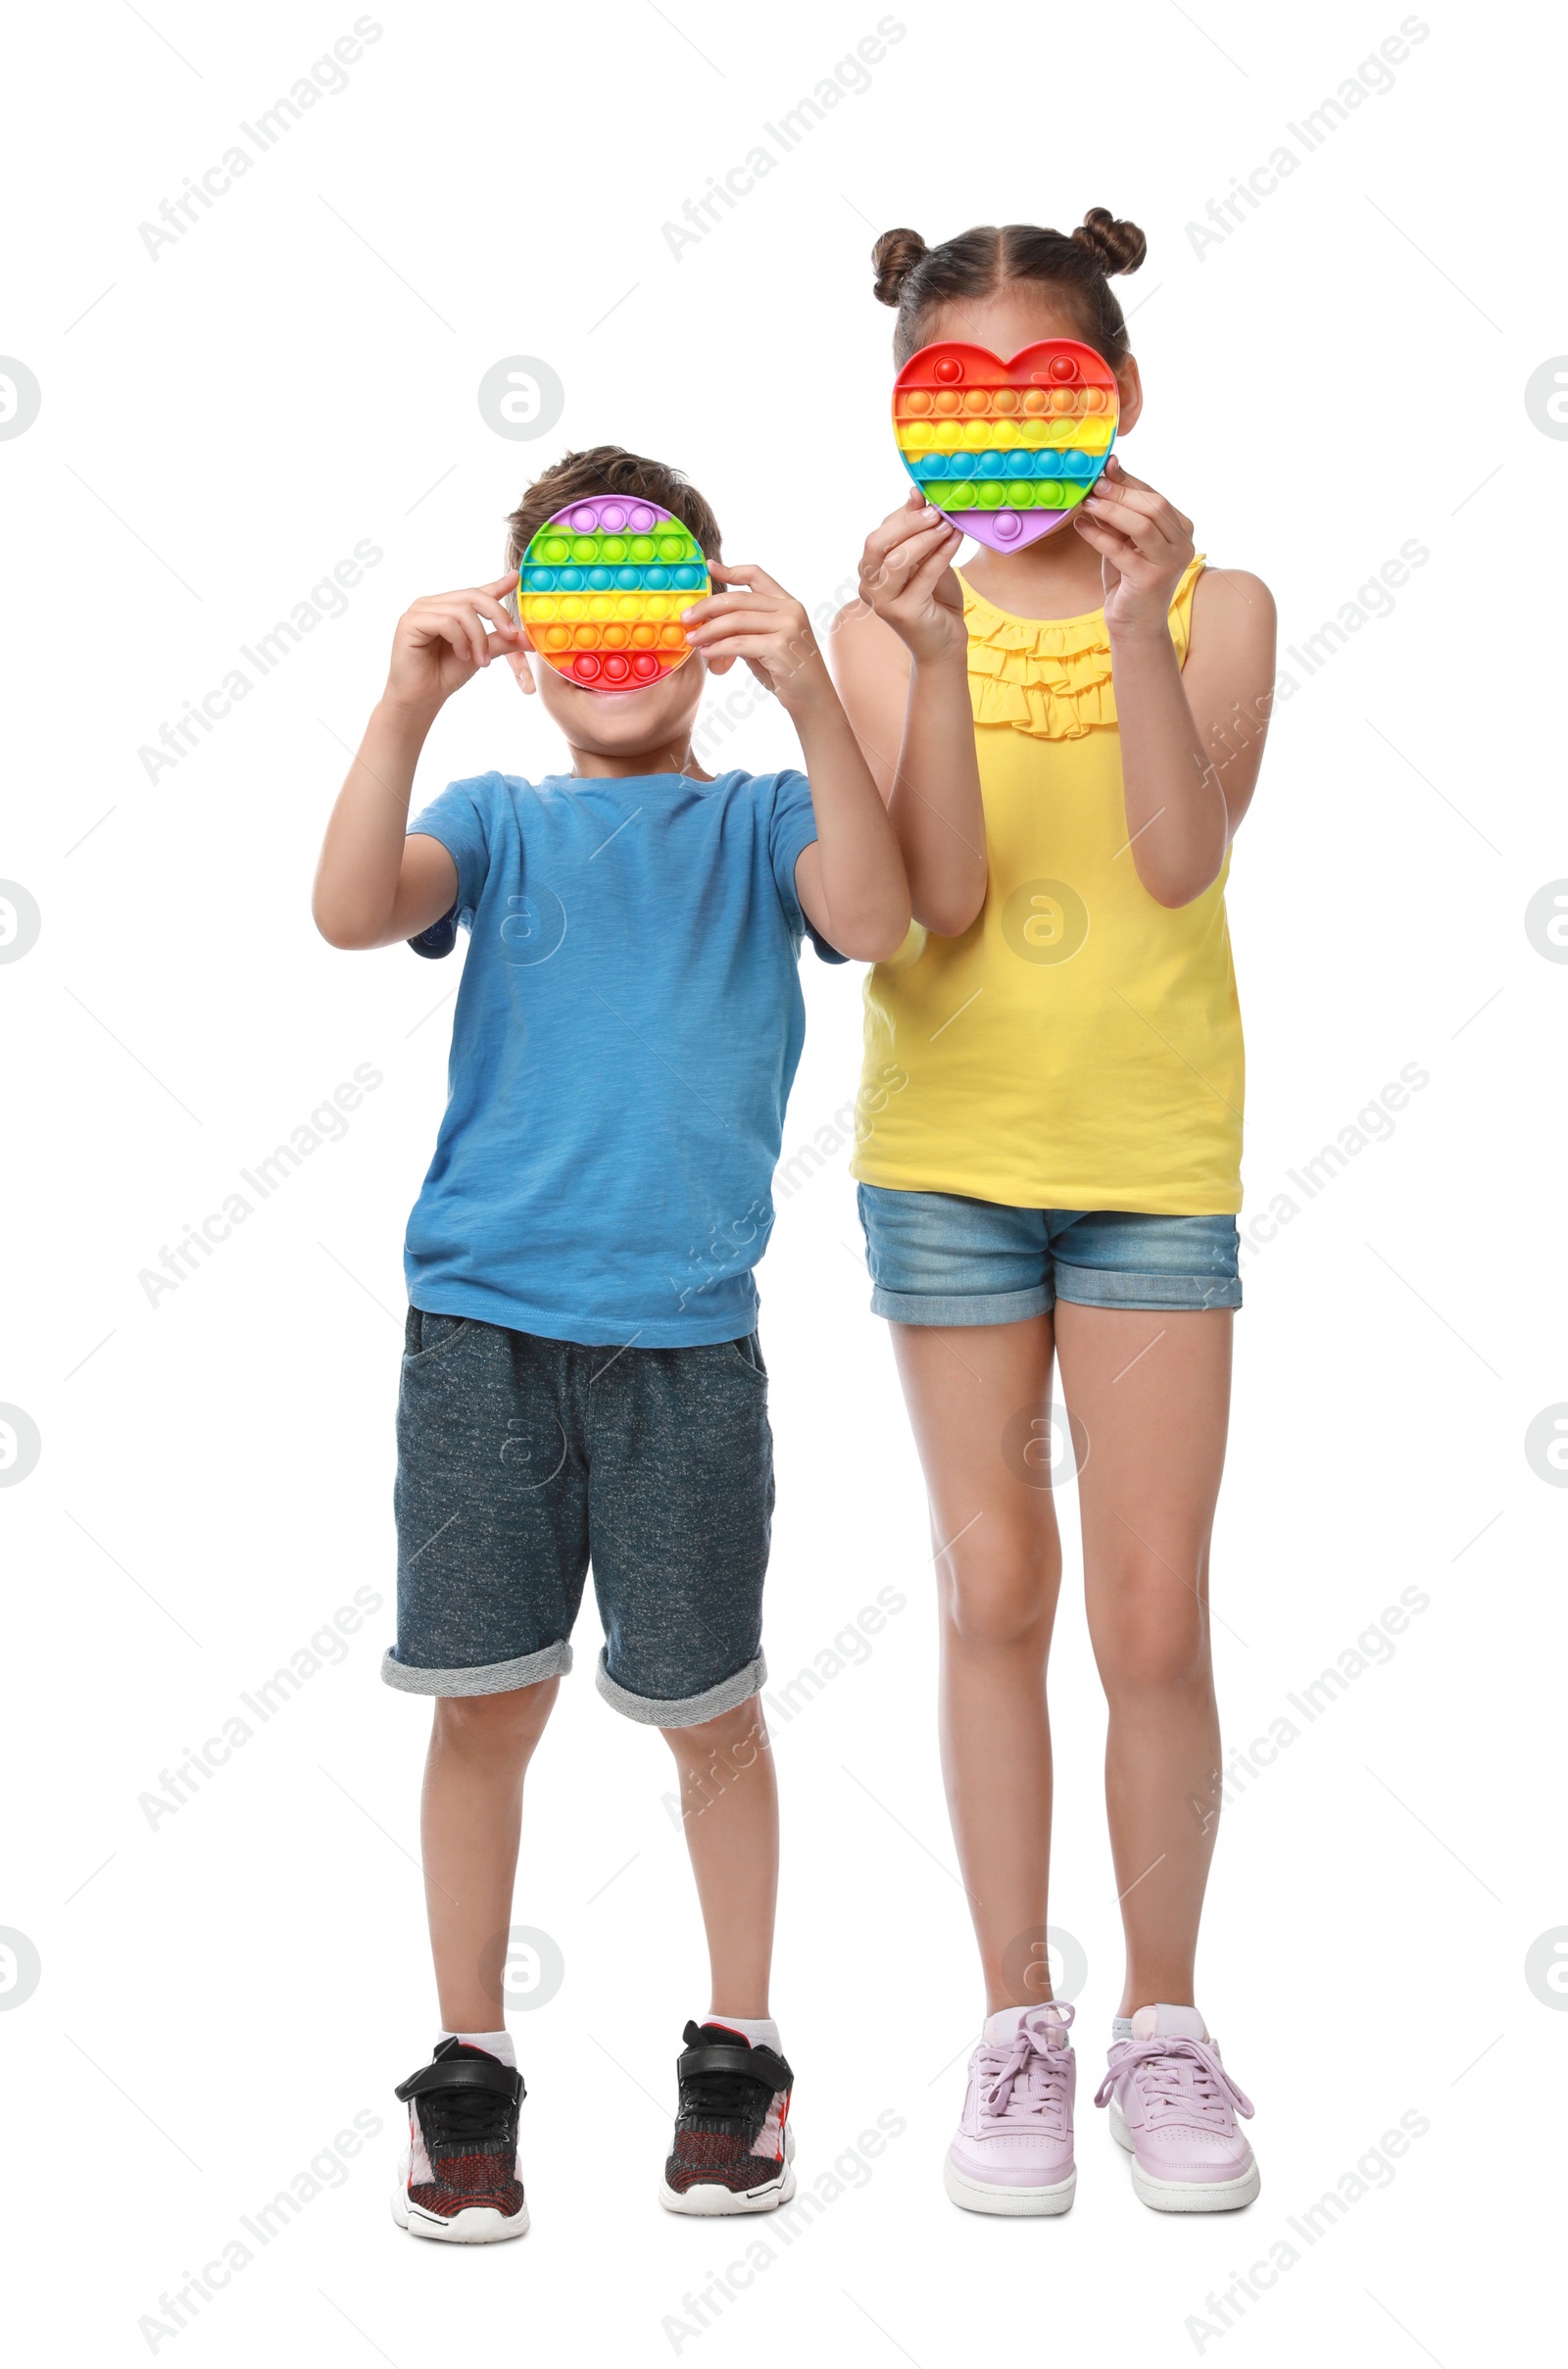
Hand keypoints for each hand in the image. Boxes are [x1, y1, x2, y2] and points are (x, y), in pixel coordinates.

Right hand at [384, 575, 521, 711]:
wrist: (422, 698)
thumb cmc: (446, 675)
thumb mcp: (481, 654)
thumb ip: (501, 641)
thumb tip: (528, 637)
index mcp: (449, 608)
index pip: (477, 593)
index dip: (498, 585)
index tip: (516, 578)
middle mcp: (434, 604)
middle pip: (473, 596)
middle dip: (497, 615)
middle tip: (510, 636)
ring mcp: (420, 610)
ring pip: (462, 611)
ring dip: (478, 637)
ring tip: (480, 660)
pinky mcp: (410, 621)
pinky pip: (446, 621)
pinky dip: (460, 640)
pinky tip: (461, 656)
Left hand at [680, 564, 827, 710]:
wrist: (814, 700)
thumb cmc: (787, 674)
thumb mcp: (766, 644)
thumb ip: (746, 629)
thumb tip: (710, 622)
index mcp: (788, 603)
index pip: (757, 575)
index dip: (730, 570)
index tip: (709, 568)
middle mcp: (790, 609)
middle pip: (739, 599)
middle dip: (707, 607)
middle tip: (686, 618)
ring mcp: (788, 626)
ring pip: (736, 620)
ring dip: (708, 630)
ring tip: (692, 639)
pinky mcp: (781, 646)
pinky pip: (740, 643)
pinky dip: (719, 648)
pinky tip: (707, 653)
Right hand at [853, 490, 965, 662]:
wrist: (943, 644)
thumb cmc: (934, 601)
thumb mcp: (926, 559)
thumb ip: (919, 532)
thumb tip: (916, 493)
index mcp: (870, 570)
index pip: (881, 532)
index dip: (904, 512)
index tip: (928, 496)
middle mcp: (869, 586)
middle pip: (876, 544)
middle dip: (907, 522)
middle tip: (935, 510)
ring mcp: (883, 602)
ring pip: (897, 560)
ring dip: (924, 537)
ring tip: (948, 524)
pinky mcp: (903, 614)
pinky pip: (923, 575)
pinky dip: (941, 553)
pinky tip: (956, 539)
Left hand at [1072, 458, 1194, 637]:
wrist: (1135, 625)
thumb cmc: (1129, 581)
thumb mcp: (1125, 541)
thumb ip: (1120, 514)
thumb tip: (1105, 477)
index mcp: (1181, 530)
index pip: (1155, 496)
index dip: (1129, 481)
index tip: (1106, 467)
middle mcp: (1182, 544)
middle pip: (1152, 506)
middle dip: (1121, 492)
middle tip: (1094, 484)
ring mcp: (1170, 563)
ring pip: (1142, 525)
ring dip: (1111, 510)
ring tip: (1087, 503)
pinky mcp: (1150, 579)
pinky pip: (1120, 550)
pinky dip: (1098, 536)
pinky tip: (1081, 526)